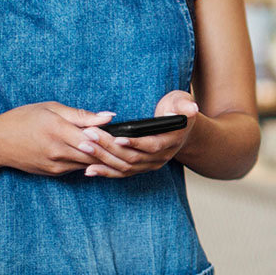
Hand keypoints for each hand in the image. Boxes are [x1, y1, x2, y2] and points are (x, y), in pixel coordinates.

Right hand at [0, 102, 115, 175]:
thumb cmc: (22, 119)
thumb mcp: (50, 108)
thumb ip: (80, 115)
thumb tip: (107, 116)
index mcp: (58, 129)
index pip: (93, 138)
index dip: (111, 138)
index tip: (125, 134)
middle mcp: (58, 150)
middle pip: (94, 154)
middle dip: (111, 151)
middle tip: (128, 145)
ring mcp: (56, 164)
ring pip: (88, 163)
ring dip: (103, 158)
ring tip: (117, 151)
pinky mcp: (54, 172)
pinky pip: (77, 167)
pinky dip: (88, 161)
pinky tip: (97, 155)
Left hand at [80, 91, 198, 178]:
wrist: (180, 128)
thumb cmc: (177, 109)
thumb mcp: (182, 101)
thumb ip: (184, 104)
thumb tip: (191, 108)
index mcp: (170, 141)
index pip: (152, 145)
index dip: (135, 143)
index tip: (118, 138)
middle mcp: (160, 157)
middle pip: (132, 157)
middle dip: (109, 147)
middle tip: (89, 135)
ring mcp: (149, 165)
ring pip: (124, 167)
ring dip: (102, 159)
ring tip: (84, 147)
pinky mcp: (139, 168)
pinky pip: (121, 173)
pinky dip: (105, 172)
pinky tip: (88, 169)